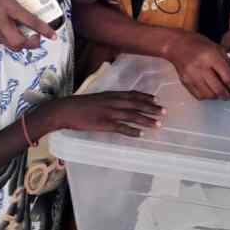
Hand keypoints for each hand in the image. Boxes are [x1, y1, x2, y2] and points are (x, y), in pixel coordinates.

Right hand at [0, 0, 55, 49]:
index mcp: (5, 8)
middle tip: (37, 36)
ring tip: (27, 35)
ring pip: (11, 45)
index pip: (29, 21)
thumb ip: (14, 7)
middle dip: (31, 43)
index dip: (43, 29)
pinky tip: (9, 32)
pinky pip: (2, 42)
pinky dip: (9, 39)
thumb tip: (28, 18)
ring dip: (22, 43)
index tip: (53, 36)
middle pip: (19, 43)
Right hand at [45, 91, 164, 137]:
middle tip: (164, 111)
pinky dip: (132, 131)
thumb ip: (107, 101)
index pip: (132, 94)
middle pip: (136, 104)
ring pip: (132, 116)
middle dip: (151, 108)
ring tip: (158, 124)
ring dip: (146, 120)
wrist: (65, 109)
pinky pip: (121, 128)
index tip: (156, 99)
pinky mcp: (104, 124)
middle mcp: (112, 102)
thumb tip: (116, 105)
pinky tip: (141, 135)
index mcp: (110, 95)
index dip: (145, 97)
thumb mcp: (96, 99)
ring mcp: (109, 113)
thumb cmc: (78, 105)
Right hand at [162, 30, 229, 100]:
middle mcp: (200, 67)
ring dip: (216, 96)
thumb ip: (226, 63)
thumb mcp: (217, 48)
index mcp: (211, 56)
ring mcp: (191, 75)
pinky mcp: (185, 81)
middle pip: (218, 89)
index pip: (227, 77)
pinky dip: (206, 96)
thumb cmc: (197, 44)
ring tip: (219, 93)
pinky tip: (209, 91)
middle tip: (229, 93)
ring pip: (209, 95)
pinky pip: (198, 95)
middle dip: (226, 94)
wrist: (177, 45)